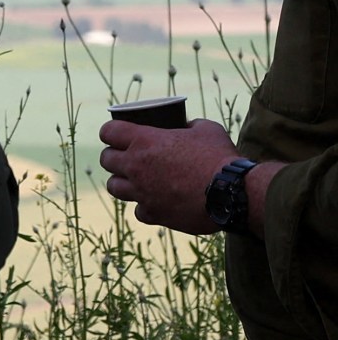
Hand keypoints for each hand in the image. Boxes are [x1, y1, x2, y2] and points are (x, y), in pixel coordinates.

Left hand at [98, 116, 244, 232]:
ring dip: (122, 182)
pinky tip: (156, 202)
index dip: (110, 132)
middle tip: (126, 158)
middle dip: (114, 157)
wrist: (232, 194)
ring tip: (135, 181)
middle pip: (106, 160)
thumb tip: (186, 126)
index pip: (108, 132)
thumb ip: (190, 125)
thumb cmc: (220, 157)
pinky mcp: (154, 213)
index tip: (115, 135)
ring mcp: (142, 191)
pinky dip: (145, 207)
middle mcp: (136, 165)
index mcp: (144, 140)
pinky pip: (138, 211)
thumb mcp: (206, 129)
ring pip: (114, 187)